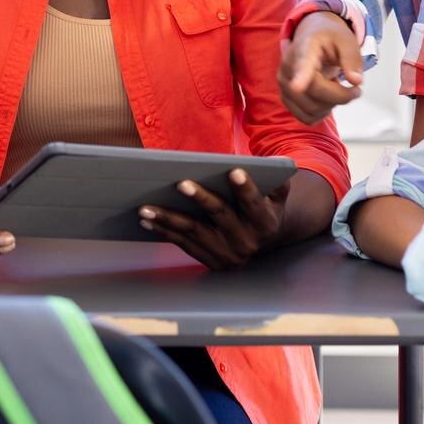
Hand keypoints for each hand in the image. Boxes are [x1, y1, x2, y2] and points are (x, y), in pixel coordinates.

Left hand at [138, 168, 293, 269]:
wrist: (261, 243)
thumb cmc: (263, 209)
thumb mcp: (277, 195)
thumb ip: (277, 180)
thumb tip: (277, 161)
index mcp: (265, 223)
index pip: (254, 204)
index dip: (245, 189)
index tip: (234, 171)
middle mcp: (247, 242)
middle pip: (220, 216)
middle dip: (200, 198)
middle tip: (181, 183)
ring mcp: (227, 255)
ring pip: (195, 232)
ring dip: (169, 219)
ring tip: (146, 207)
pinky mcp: (211, 262)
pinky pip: (184, 244)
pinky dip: (164, 231)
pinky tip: (147, 220)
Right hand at [278, 12, 364, 124]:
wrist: (311, 39)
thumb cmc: (329, 39)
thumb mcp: (347, 41)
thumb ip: (352, 59)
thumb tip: (356, 81)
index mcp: (304, 49)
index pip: (302, 64)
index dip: (300, 77)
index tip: (297, 86)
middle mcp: (288, 69)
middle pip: (316, 94)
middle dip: (341, 95)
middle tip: (355, 88)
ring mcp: (284, 86)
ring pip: (312, 110)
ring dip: (332, 105)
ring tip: (336, 88)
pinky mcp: (286, 100)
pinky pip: (306, 117)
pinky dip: (321, 113)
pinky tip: (326, 98)